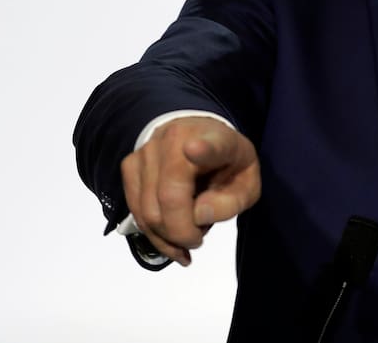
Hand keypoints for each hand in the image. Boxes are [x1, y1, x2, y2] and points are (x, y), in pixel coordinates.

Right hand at [120, 116, 260, 265]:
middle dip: (182, 233)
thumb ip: (230, 203)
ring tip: (186, 235)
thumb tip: (196, 217)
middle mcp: (176, 138)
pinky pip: (135, 211)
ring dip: (166, 237)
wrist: (201, 138)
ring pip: (147, 210)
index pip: (210, 145)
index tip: (194, 148)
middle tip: (198, 239)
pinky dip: (152, 233)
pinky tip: (169, 237)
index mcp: (217, 140)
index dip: (203, 150)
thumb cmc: (227, 165)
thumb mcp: (247, 185)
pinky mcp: (130, 164)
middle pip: (168, 198)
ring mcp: (148, 150)